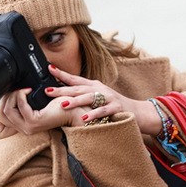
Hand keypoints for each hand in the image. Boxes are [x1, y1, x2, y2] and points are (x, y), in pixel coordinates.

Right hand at [0, 87, 87, 138]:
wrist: (74, 108)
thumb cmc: (58, 103)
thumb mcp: (35, 101)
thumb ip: (21, 100)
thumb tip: (6, 93)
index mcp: (21, 125)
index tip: (4, 93)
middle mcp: (23, 128)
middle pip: (0, 113)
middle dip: (5, 97)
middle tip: (16, 88)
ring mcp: (28, 127)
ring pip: (7, 110)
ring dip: (13, 95)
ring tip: (23, 89)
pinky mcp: (34, 122)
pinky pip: (20, 106)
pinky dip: (21, 95)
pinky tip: (28, 90)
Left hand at [45, 65, 161, 134]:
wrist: (137, 111)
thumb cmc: (114, 105)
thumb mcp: (98, 96)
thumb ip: (84, 94)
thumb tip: (63, 93)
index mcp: (94, 86)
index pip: (75, 78)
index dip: (62, 74)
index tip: (49, 68)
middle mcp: (100, 89)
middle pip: (79, 88)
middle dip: (62, 89)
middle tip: (48, 91)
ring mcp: (109, 97)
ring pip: (89, 98)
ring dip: (75, 101)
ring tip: (62, 104)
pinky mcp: (116, 108)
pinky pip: (103, 111)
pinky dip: (94, 114)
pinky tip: (85, 118)